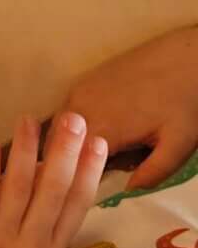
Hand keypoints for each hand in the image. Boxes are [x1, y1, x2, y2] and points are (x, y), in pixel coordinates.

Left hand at [0, 112, 107, 247]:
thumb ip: (43, 221)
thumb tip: (53, 168)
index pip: (76, 205)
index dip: (88, 172)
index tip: (99, 142)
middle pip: (52, 191)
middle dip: (64, 152)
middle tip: (74, 118)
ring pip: (18, 188)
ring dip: (25, 150)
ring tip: (29, 121)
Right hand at [65, 24, 197, 190]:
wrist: (188, 55)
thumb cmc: (185, 101)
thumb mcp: (178, 145)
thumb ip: (152, 174)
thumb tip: (125, 193)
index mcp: (101, 127)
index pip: (71, 167)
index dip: (84, 181)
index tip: (98, 187)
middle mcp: (79, 107)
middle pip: (62, 149)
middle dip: (78, 163)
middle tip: (113, 167)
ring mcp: (79, 90)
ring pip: (62, 131)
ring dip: (77, 145)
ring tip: (114, 149)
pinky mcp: (84, 79)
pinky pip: (70, 113)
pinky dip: (80, 128)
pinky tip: (111, 127)